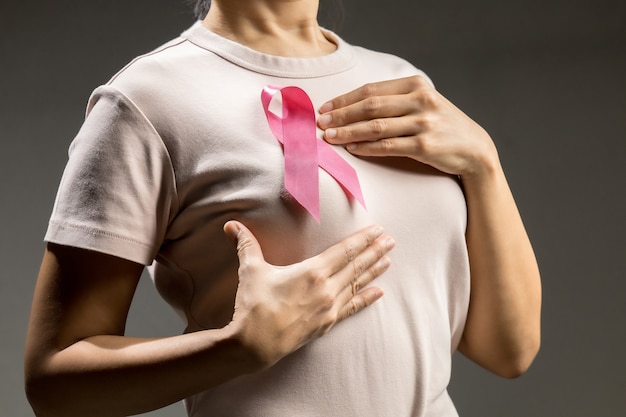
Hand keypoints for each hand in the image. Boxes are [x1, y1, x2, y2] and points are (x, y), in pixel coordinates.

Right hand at [223, 221, 393, 367]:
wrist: (254, 344)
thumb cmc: (254, 305)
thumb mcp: (251, 270)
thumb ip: (246, 244)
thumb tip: (231, 225)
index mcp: (312, 271)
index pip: (345, 250)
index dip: (363, 239)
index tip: (378, 230)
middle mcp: (326, 289)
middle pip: (356, 266)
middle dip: (374, 251)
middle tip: (391, 240)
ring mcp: (329, 308)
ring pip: (357, 285)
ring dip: (374, 271)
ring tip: (388, 260)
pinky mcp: (327, 324)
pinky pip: (352, 308)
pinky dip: (366, 299)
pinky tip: (379, 292)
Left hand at [318, 75, 498, 179]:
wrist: (474, 148)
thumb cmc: (441, 126)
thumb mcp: (423, 104)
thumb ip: (395, 100)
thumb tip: (353, 107)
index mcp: (416, 85)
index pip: (371, 89)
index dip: (344, 99)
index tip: (325, 108)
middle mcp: (420, 100)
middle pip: (370, 106)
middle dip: (342, 115)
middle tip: (320, 123)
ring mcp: (423, 122)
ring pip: (376, 126)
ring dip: (349, 132)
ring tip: (330, 137)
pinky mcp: (425, 145)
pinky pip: (388, 145)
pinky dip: (367, 147)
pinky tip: (352, 149)